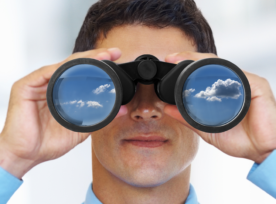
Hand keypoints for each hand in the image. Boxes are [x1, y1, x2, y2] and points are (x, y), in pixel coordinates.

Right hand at [0, 47, 121, 178]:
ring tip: (102, 55)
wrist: (26, 155)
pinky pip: (45, 73)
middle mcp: (50, 84)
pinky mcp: (25, 87)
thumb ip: (99, 118)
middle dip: (95, 57)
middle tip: (114, 53)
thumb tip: (121, 110)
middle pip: (74, 65)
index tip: (116, 58)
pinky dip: (62, 69)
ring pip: (62, 65)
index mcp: (62, 92)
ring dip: (83, 59)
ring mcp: (38, 84)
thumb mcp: (80, 129)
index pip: (81, 73)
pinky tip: (77, 65)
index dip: (99, 65)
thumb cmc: (48, 142)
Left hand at [164, 51, 275, 163]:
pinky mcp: (257, 86)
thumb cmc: (240, 139)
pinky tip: (207, 70)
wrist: (262, 151)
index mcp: (224, 90)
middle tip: (172, 57)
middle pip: (211, 64)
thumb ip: (187, 117)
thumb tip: (167, 109)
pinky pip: (239, 75)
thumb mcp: (206, 128)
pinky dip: (222, 71)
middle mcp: (235, 83)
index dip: (187, 65)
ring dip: (201, 60)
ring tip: (182, 58)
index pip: (204, 72)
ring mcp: (246, 83)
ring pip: (222, 65)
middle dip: (190, 58)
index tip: (170, 62)